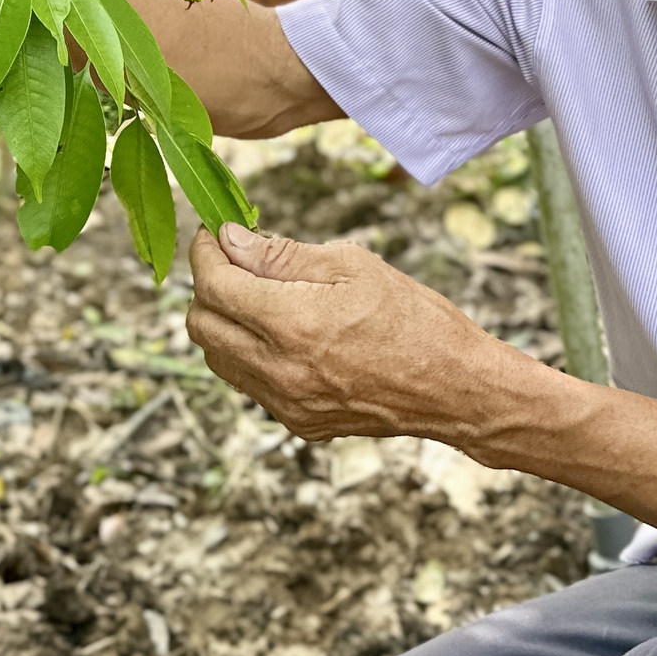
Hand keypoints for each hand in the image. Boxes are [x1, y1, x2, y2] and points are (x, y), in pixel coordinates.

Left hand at [186, 223, 537, 444]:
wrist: (456, 389)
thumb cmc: (415, 319)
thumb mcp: (354, 266)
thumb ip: (282, 255)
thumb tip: (231, 241)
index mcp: (294, 325)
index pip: (214, 285)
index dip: (206, 252)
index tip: (215, 233)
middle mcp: (280, 371)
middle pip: (200, 325)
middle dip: (208, 286)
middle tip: (235, 261)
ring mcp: (286, 403)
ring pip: (217, 357)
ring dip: (223, 321)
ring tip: (259, 295)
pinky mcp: (297, 423)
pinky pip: (248, 383)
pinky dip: (248, 352)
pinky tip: (282, 333)